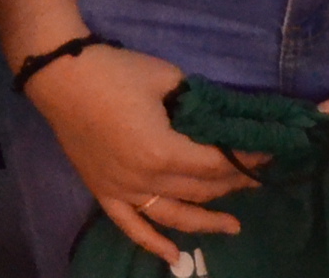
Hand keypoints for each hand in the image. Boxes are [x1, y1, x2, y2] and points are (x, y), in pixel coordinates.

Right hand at [21, 43, 259, 262]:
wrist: (60, 76)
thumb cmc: (115, 72)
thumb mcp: (166, 76)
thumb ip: (194, 100)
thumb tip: (215, 115)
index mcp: (163, 151)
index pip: (214, 164)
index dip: (244, 160)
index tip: (267, 154)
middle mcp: (146, 180)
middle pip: (199, 190)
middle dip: (232, 185)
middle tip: (255, 180)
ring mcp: (123, 191)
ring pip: (173, 217)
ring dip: (205, 223)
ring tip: (233, 226)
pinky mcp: (104, 192)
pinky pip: (131, 226)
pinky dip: (153, 244)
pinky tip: (174, 256)